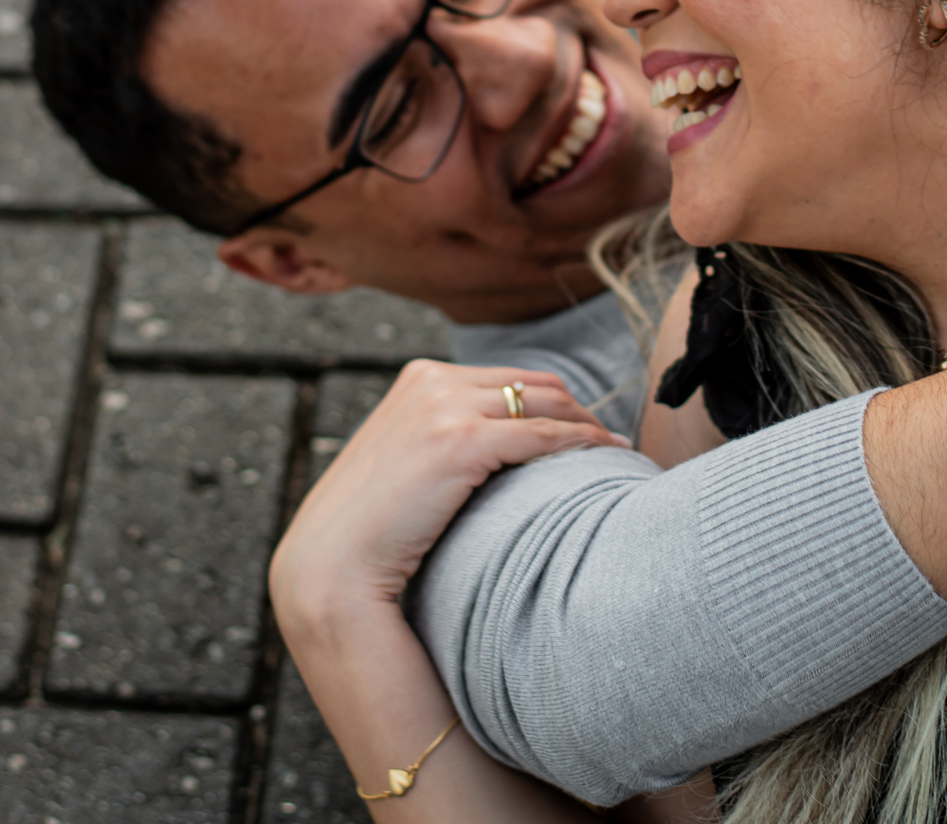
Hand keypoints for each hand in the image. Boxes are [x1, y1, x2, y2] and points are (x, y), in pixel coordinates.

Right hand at [270, 360, 628, 633]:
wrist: (332, 569)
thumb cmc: (370, 530)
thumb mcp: (402, 462)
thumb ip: (438, 438)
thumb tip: (493, 448)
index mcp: (418, 377)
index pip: (508, 377)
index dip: (553, 401)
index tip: (583, 426)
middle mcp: (432, 381)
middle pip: (533, 382)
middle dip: (577, 408)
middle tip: (608, 440)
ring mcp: (444, 407)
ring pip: (544, 401)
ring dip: (587, 422)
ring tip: (614, 449)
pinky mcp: (459, 441)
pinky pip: (541, 434)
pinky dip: (580, 442)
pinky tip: (604, 456)